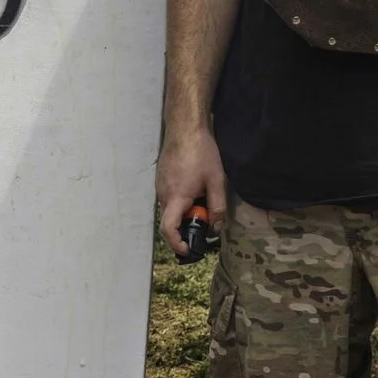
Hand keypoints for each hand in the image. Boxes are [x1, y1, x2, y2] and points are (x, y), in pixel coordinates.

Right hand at [157, 122, 227, 256]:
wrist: (185, 127)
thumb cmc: (201, 152)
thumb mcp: (216, 181)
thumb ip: (217, 207)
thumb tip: (216, 228)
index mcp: (176, 198)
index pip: (168, 230)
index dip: (177, 244)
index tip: (188, 249)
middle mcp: (163, 195)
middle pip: (170, 222)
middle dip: (187, 226)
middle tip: (206, 217)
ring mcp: (160, 186)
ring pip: (170, 210)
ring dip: (185, 212)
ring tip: (202, 197)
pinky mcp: (161, 178)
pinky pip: (169, 198)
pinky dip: (181, 201)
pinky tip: (194, 187)